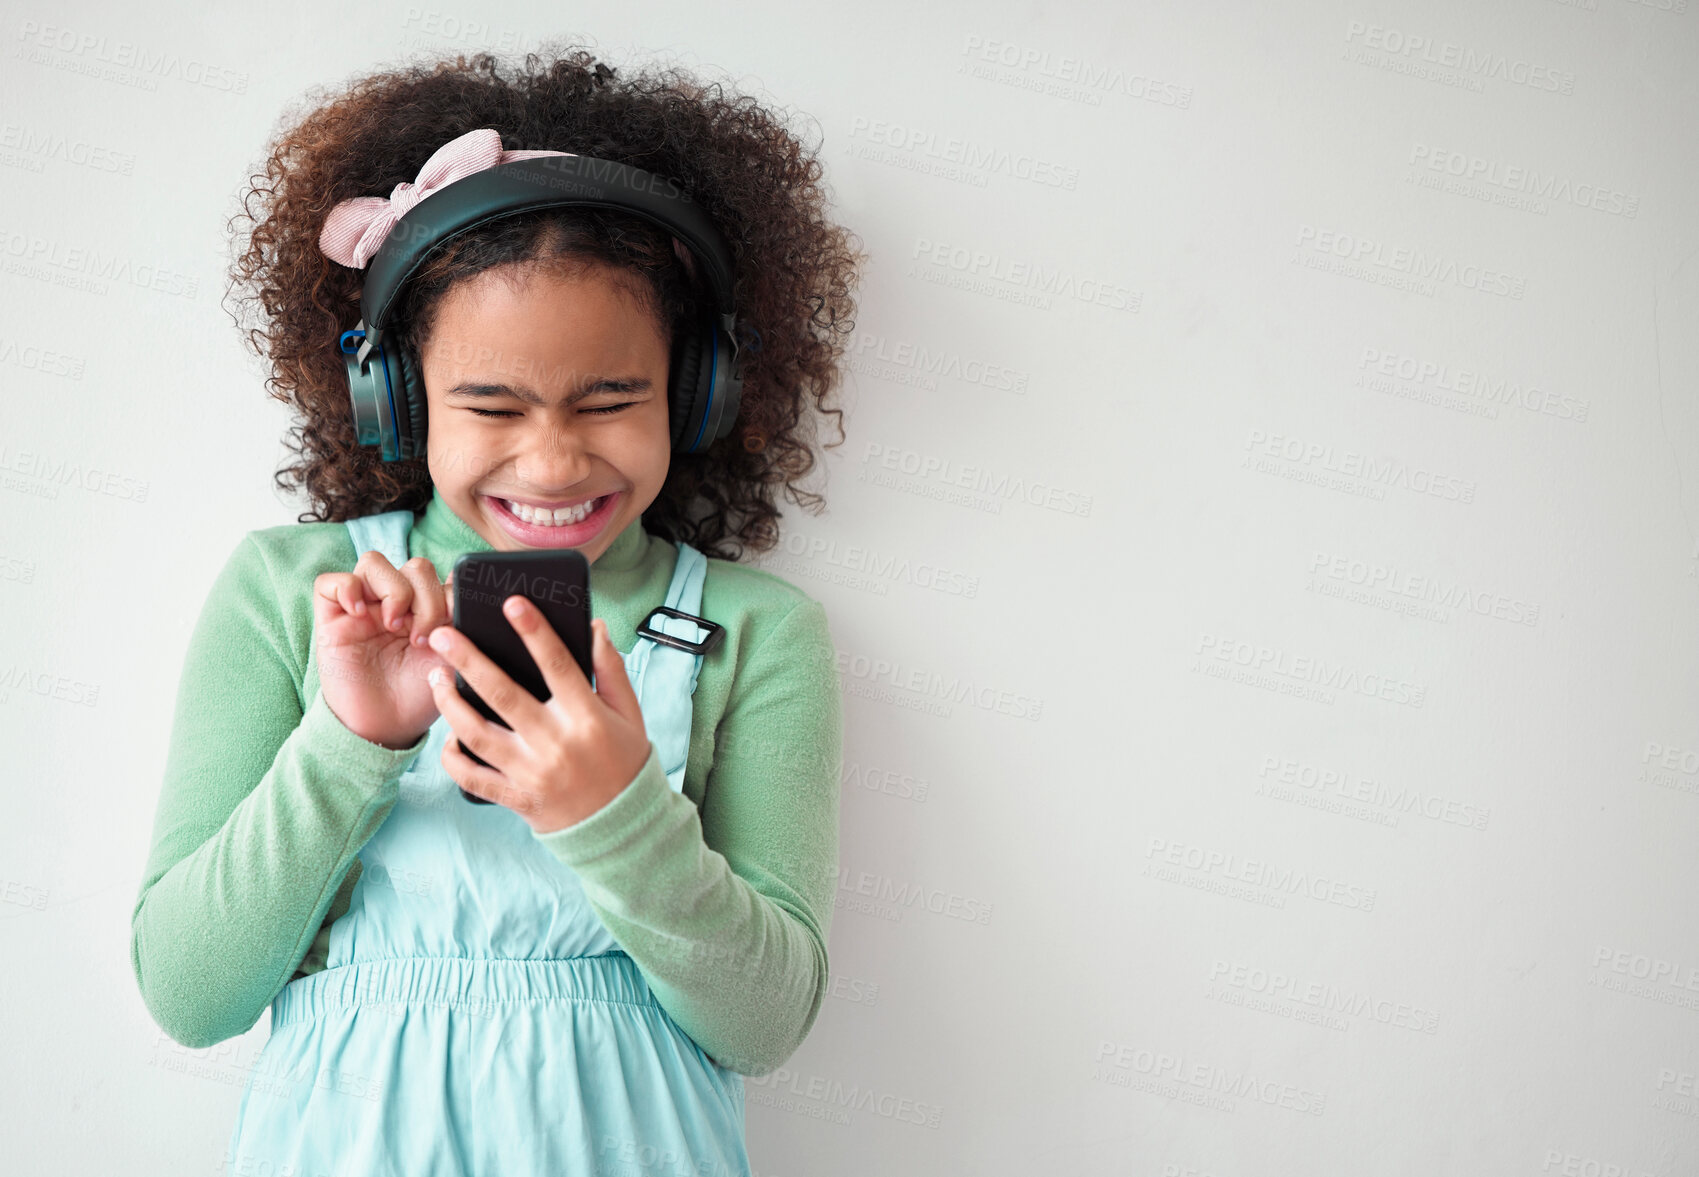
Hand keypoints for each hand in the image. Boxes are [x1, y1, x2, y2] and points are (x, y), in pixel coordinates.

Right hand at [313, 553, 455, 749]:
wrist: (387, 727)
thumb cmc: (420, 695)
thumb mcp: (451, 658)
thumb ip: (460, 624)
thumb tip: (464, 589)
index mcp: (427, 608)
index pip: (441, 575)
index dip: (449, 592)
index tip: (453, 622)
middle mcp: (395, 602)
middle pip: (414, 567)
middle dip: (427, 598)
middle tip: (423, 637)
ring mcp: (363, 607)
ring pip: (374, 562)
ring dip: (393, 591)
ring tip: (394, 626)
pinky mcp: (332, 619)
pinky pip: (331, 582)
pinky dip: (346, 589)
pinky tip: (361, 615)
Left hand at [425, 599, 649, 833]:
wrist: (623, 826)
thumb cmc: (626, 762)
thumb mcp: (629, 713)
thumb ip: (610, 669)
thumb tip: (594, 627)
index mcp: (586, 718)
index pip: (558, 665)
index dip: (535, 632)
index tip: (512, 604)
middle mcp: (555, 744)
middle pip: (502, 694)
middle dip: (468, 660)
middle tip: (443, 635)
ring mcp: (531, 774)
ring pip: (476, 735)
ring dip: (450, 704)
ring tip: (436, 678)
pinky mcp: (516, 798)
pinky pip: (473, 778)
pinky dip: (453, 757)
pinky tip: (446, 736)